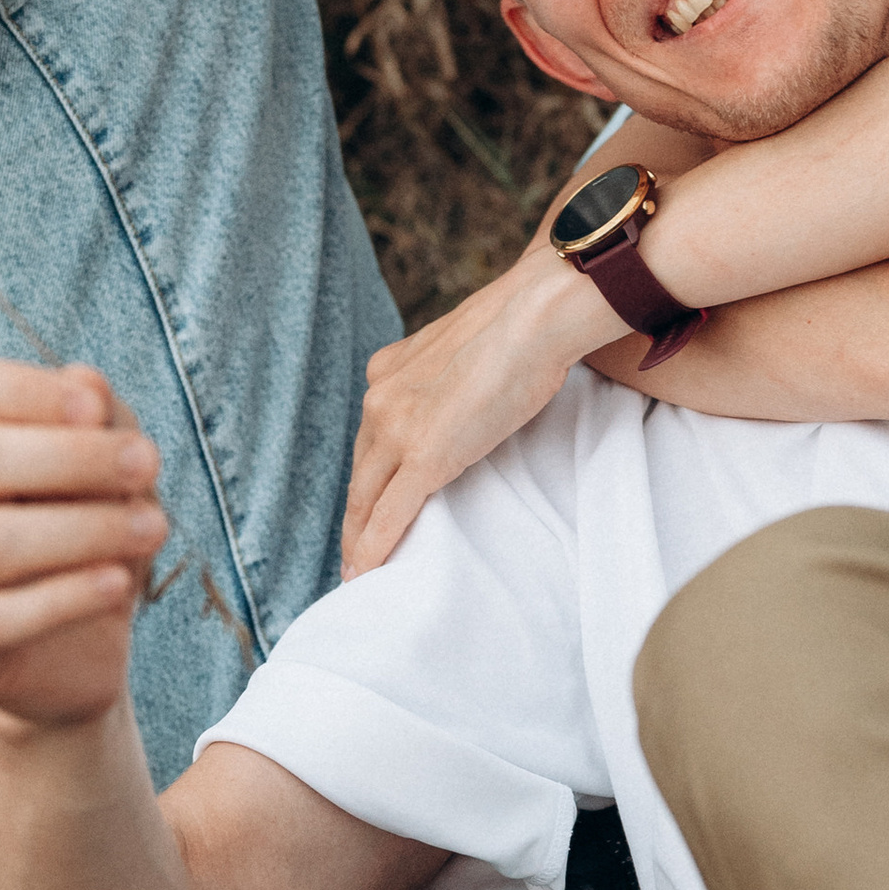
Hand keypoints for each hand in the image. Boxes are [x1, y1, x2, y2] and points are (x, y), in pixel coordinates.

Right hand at [0, 354, 167, 730]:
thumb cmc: (85, 523)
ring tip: (154, 527)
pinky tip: (119, 584)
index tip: (94, 409)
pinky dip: (67, 597)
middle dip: (69, 458)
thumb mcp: (105, 460)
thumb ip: (97, 418)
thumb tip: (85, 385)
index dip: (17, 390)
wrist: (81, 645)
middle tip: (148, 464)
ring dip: (82, 529)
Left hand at [342, 247, 611, 575]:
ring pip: (365, 498)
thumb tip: (463, 398)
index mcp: (387, 371)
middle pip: (360, 472)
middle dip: (355, 516)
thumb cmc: (520, 326)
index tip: (365, 505)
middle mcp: (380, 398)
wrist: (534, 315)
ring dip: (359, 538)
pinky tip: (365, 574)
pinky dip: (374, 548)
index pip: (370, 438)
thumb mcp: (463, 349)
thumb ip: (448, 378)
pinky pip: (389, 514)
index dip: (366, 477)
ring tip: (359, 570)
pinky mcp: (424, 456)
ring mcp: (397, 428)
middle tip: (354, 551)